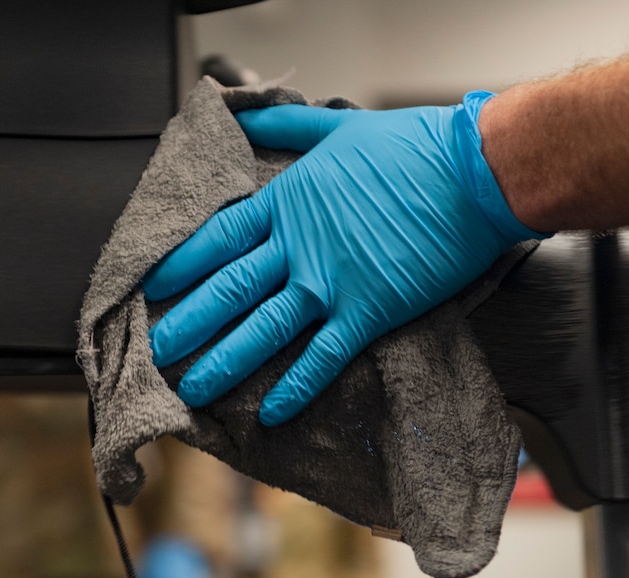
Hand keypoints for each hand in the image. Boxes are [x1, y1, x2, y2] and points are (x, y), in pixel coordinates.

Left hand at [143, 92, 544, 424]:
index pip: (219, 238)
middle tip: (156, 353)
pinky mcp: (368, 311)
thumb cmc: (414, 147)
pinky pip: (323, 358)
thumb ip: (288, 127)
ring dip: (225, 362)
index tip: (155, 289)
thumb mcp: (340, 127)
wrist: (473, 173)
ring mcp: (330, 282)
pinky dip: (296, 388)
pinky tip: (273, 413)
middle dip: (189, 324)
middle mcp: (299, 246)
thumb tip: (246, 113)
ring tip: (194, 390)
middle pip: (229, 290)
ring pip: (263, 330)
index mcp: (289, 202)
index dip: (182, 265)